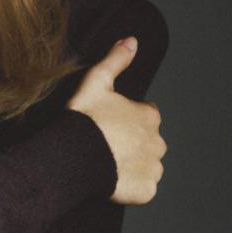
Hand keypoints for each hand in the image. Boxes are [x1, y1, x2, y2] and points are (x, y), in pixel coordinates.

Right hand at [67, 36, 166, 204]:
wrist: (74, 156)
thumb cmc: (84, 120)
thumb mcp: (95, 82)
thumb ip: (116, 60)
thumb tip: (132, 41)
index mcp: (149, 116)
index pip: (146, 117)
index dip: (127, 121)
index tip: (109, 127)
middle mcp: (157, 142)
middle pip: (148, 143)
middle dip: (132, 145)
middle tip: (106, 148)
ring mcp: (153, 168)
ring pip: (148, 166)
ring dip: (133, 166)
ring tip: (108, 166)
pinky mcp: (146, 191)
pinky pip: (143, 189)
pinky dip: (132, 187)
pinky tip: (113, 182)